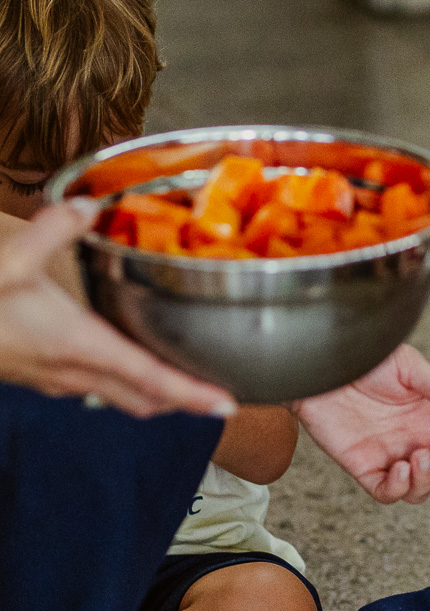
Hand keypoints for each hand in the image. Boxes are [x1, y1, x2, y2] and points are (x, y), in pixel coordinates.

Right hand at [0, 201, 235, 417]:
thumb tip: (88, 206)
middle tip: (223, 393)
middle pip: (146, 398)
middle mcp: (74, 374)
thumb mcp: (8, 261)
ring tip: (192, 380)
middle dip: (187, 400)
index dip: (192, 394)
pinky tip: (134, 362)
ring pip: (122, 398)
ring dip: (159, 395)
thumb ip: (52, 231)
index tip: (227, 404)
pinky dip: (129, 384)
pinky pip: (99, 389)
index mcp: (78, 347)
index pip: (150, 380)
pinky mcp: (43, 378)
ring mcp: (57, 382)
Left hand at [293, 344, 429, 504]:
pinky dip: (397, 489)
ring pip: (421, 489)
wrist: (321, 366)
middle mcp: (416, 440)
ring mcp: (391, 456)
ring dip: (427, 480)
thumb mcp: (408, 366)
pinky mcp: (364, 467)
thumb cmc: (365, 359)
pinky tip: (399, 469)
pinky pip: (386, 492)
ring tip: (419, 456)